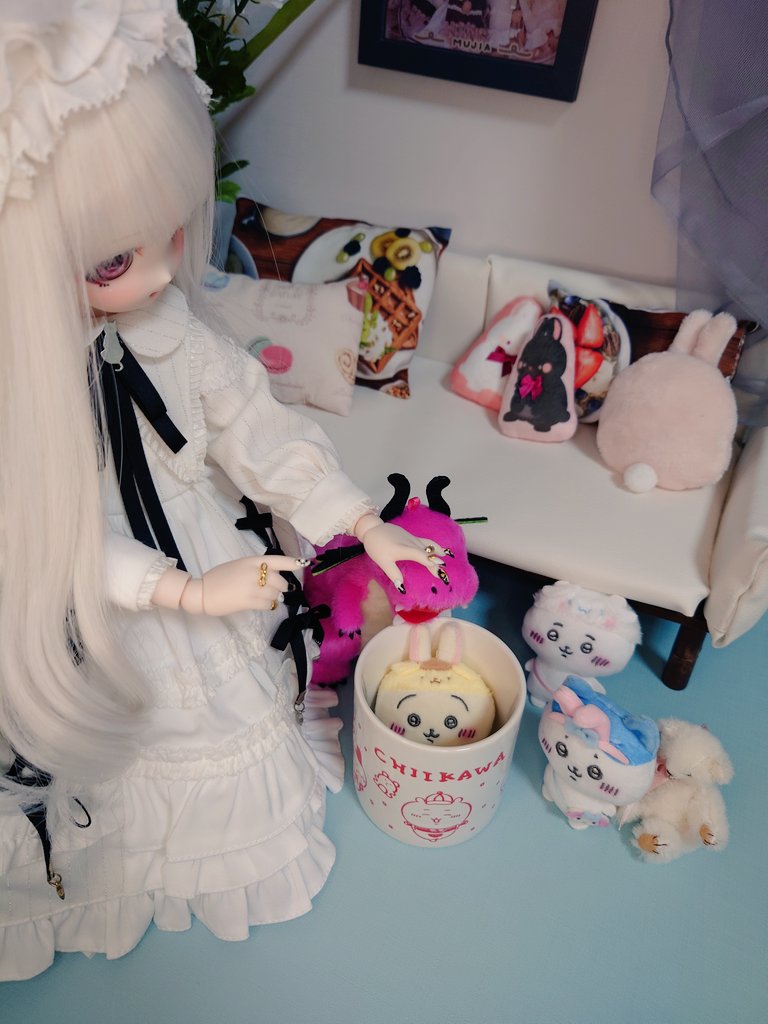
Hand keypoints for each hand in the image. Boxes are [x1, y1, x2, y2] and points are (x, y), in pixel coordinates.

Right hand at [179, 555, 306, 615]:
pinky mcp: (249, 601)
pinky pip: (268, 604)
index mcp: (251, 560)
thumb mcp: (238, 566)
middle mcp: (254, 572)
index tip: (305, 563)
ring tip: (262, 598)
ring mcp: (252, 586)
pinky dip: (268, 606)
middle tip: (272, 591)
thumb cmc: (218, 578)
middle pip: (280, 582)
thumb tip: (273, 579)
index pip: (278, 560)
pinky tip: (261, 604)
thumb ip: (255, 568)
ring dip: (273, 598)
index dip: (293, 562)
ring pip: (275, 595)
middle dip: (279, 588)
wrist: (202, 592)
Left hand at [359, 522, 450, 593]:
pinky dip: (433, 546)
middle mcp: (410, 542)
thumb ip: (393, 574)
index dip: (431, 563)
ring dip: (437, 551)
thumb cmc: (376, 546)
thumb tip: (402, 589)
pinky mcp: (411, 536)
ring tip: (447, 557)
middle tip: (444, 574)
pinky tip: (438, 550)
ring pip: (428, 544)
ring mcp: (412, 538)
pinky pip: (425, 541)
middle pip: (427, 552)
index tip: (440, 570)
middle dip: (436, 562)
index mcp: (403, 549)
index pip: (421, 556)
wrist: (372, 529)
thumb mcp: (382, 562)